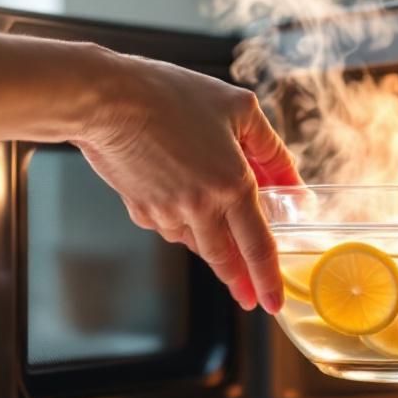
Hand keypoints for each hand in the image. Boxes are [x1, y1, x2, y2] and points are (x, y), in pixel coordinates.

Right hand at [72, 49, 301, 312]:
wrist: (106, 99)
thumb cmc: (170, 94)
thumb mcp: (238, 109)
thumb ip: (272, 149)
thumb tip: (292, 181)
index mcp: (231, 184)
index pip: (257, 246)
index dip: (268, 278)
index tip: (273, 303)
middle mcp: (200, 206)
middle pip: (226, 258)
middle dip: (240, 281)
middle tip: (250, 297)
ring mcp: (167, 213)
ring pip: (198, 243)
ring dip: (213, 247)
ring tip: (221, 241)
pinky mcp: (141, 212)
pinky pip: (171, 228)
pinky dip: (184, 223)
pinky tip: (183, 202)